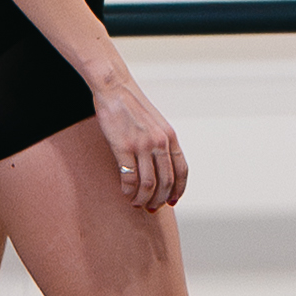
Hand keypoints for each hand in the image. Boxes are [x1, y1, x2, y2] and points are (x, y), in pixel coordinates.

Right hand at [91, 73, 187, 212]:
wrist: (114, 88)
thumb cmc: (131, 105)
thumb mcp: (155, 123)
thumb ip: (161, 143)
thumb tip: (160, 167)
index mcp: (170, 136)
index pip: (181, 171)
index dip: (179, 190)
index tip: (172, 201)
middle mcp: (160, 142)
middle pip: (166, 182)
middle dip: (160, 200)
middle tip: (151, 207)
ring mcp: (142, 144)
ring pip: (149, 184)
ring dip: (143, 200)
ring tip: (137, 204)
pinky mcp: (123, 146)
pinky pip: (129, 178)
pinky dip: (128, 191)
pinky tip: (125, 193)